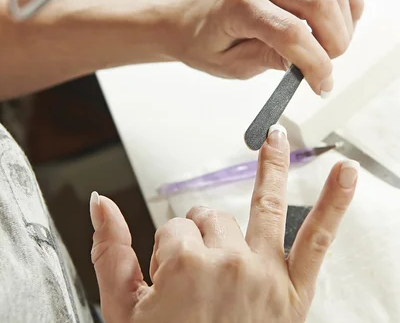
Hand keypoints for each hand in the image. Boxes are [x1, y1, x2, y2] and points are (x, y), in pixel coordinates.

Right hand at [90, 125, 358, 322]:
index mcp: (184, 265)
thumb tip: (101, 204)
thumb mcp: (123, 312)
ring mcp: (265, 272)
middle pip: (210, 216)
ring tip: (275, 140)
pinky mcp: (294, 289)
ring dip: (269, 168)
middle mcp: (228, 261)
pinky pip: (317, 238)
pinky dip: (333, 203)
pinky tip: (343, 175)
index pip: (172, 228)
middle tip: (196, 273)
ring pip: (258, 208)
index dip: (166, 251)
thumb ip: (109, 251)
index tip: (168, 279)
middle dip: (199, 235)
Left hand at [162, 0, 363, 94]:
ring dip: (344, 25)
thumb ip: (266, 61)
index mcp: (239, 6)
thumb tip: (306, 62)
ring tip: (331, 49)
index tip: (322, 86)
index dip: (315, 63)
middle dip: (334, 44)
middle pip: (319, 5)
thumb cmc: (204, 42)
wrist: (188, 17)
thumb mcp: (228, 65)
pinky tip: (340, 24)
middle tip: (325, 69)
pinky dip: (348, 1)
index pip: (290, 33)